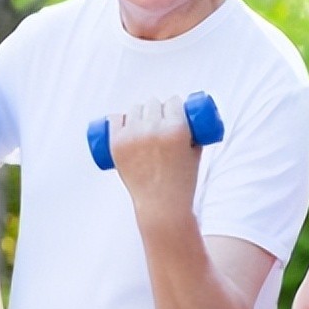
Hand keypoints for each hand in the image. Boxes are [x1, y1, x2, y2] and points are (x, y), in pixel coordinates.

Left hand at [107, 96, 200, 211]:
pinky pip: (114, 119)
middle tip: (159, 117)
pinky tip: (122, 120)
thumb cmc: (183, 182)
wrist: (162, 206)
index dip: (173, 104)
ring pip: (134, 109)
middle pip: (153, 103)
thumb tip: (188, 120)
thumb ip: (193, 135)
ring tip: (142, 120)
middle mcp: (153, 129)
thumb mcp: (194, 155)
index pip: (173, 102)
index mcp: (176, 129)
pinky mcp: (117, 144)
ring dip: (140, 112)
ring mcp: (133, 136)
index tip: (173, 109)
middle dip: (157, 108)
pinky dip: (118, 119)